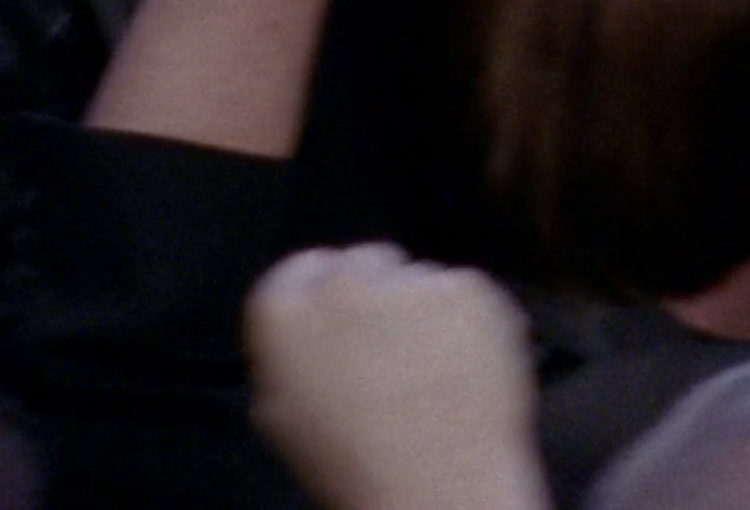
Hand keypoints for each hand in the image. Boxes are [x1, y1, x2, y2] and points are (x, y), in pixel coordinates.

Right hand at [246, 244, 548, 509]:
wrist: (434, 492)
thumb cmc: (356, 467)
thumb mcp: (281, 413)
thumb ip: (286, 351)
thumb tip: (304, 323)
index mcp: (281, 312)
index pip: (302, 270)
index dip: (327, 299)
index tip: (345, 322)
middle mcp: (340, 282)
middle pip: (363, 263)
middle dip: (378, 297)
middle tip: (393, 354)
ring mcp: (407, 281)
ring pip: (417, 279)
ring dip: (425, 312)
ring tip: (430, 375)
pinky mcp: (464, 290)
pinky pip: (465, 293)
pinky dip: (469, 322)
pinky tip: (460, 368)